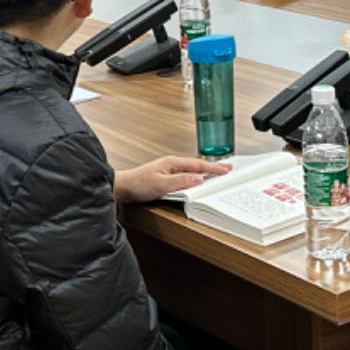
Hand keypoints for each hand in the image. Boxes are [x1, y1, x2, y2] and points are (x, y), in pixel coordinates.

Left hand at [113, 155, 231, 202]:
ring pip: (191, 171)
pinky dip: (194, 178)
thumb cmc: (138, 183)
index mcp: (173, 162)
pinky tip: (197, 182)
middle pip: (197, 166)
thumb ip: (181, 181)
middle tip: (227, 169)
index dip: (213, 168)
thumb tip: (199, 179)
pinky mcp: (165, 178)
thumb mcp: (162, 184)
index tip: (226, 169)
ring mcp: (169, 170)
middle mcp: (172, 164)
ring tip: (217, 175)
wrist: (123, 187)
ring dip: (204, 173)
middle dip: (212, 168)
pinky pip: (185, 176)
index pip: (198, 165)